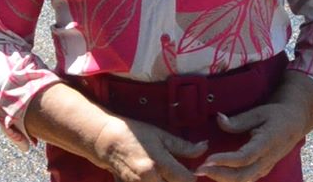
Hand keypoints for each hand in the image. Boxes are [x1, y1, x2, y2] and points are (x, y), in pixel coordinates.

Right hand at [93, 115, 207, 181]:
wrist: (108, 142)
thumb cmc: (136, 135)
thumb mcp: (160, 136)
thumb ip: (183, 146)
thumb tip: (204, 147)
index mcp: (159, 164)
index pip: (187, 180)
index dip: (192, 177)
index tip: (190, 172)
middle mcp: (149, 179)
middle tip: (178, 175)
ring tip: (167, 176)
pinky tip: (158, 179)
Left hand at [196, 101, 312, 181]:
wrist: (295, 122)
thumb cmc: (276, 114)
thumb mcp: (259, 112)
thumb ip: (239, 120)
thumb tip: (218, 119)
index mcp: (267, 143)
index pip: (244, 158)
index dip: (225, 161)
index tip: (207, 159)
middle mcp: (267, 160)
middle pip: (243, 175)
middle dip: (219, 175)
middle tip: (198, 169)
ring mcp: (266, 167)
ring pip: (244, 181)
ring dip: (222, 179)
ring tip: (202, 171)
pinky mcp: (263, 170)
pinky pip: (246, 179)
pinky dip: (229, 180)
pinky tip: (214, 173)